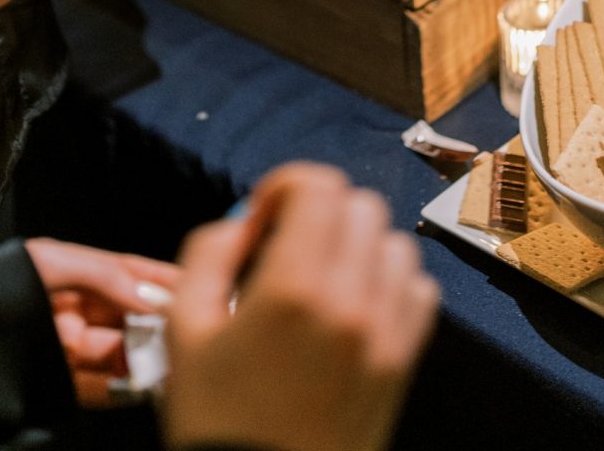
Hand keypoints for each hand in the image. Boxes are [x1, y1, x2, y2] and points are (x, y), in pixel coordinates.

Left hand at [26, 238, 179, 407]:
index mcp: (78, 274)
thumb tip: (155, 297)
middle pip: (132, 319)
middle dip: (160, 328)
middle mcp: (77, 310)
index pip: (134, 276)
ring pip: (118, 355)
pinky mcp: (56, 382)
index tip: (199, 289)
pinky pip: (94, 390)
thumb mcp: (52, 261)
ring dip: (142, 361)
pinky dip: (116, 391)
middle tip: (183, 335)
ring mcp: (68, 348)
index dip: (167, 282)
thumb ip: (108, 275)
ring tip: (160, 365)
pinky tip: (130, 386)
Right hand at [164, 163, 438, 450]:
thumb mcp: (183, 328)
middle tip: (287, 243)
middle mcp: (353, 299)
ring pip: (396, 241)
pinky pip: (419, 288)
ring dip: (358, 242)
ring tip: (323, 273)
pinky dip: (391, 280)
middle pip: (361, 205)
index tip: (264, 216)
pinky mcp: (406, 359)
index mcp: (294, 287)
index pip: (319, 186)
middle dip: (320, 210)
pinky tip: (356, 302)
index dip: (286, 185)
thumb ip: (208, 251)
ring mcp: (388, 331)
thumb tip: (245, 220)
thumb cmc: (215, 418)